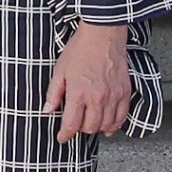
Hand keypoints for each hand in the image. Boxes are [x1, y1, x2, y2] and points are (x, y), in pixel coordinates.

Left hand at [41, 21, 134, 142]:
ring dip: (96, 128)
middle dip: (79, 130)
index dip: (65, 135)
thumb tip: (47, 110)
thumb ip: (54, 93)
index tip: (62, 137)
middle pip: (89, 128)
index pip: (71, 125)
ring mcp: (112, 96)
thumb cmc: (80, 49)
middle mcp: (96, 98)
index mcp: (78, 93)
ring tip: (89, 124)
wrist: (103, 34)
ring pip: (105, 126)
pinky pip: (121, 117)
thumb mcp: (60, 70)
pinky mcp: (124, 92)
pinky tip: (108, 125)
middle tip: (75, 126)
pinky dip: (114, 125)